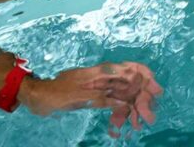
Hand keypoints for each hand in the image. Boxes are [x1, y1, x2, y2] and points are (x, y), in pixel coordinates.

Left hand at [18, 61, 162, 136]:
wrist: (37, 98)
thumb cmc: (55, 94)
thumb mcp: (77, 97)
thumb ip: (100, 98)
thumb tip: (123, 102)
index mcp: (102, 72)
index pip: (131, 68)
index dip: (147, 77)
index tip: (156, 91)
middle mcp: (106, 78)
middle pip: (132, 86)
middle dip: (143, 101)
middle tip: (148, 118)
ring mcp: (103, 88)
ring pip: (126, 97)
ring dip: (134, 110)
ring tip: (138, 124)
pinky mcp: (98, 98)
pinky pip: (116, 105)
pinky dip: (122, 114)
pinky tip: (124, 125)